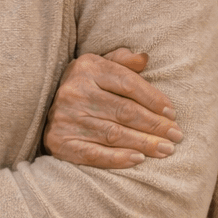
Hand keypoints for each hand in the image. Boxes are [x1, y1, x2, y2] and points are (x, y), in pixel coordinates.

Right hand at [44, 48, 181, 168]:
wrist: (41, 106)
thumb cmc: (84, 85)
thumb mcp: (100, 65)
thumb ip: (122, 60)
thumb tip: (144, 58)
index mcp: (87, 68)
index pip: (129, 84)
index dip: (154, 99)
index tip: (173, 113)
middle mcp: (75, 92)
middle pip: (125, 111)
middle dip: (155, 125)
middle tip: (176, 136)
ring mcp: (66, 118)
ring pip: (114, 133)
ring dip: (144, 143)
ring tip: (166, 150)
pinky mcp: (60, 142)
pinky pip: (94, 154)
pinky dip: (118, 158)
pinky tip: (139, 159)